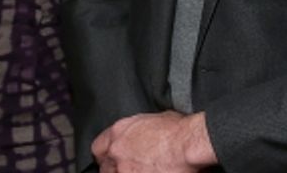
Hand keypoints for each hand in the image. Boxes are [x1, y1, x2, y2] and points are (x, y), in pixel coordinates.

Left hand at [91, 111, 215, 172]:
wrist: (187, 144)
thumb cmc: (178, 130)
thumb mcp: (156, 119)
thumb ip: (141, 130)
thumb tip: (145, 135)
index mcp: (119, 131)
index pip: (99, 147)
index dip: (108, 155)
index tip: (113, 159)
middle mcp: (117, 151)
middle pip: (105, 167)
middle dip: (115, 168)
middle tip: (129, 167)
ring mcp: (123, 169)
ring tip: (143, 170)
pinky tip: (153, 172)